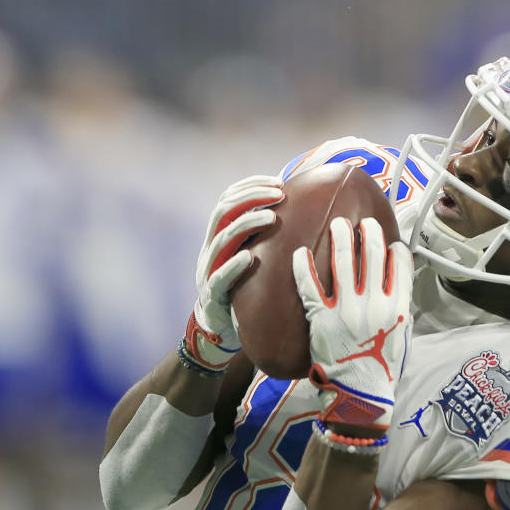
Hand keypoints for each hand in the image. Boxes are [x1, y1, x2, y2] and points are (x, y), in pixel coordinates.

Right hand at [185, 175, 283, 370]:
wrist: (220, 327)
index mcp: (219, 235)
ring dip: (247, 224)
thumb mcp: (252, 256)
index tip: (279, 182)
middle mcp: (211, 247)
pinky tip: (250, 258)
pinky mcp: (211, 294)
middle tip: (279, 194)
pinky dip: (233, 265)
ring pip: (221, 239)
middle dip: (251, 197)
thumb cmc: (244, 287)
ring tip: (271, 218)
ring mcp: (208, 269)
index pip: (229, 198)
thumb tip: (302, 211)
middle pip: (224, 210)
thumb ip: (265, 236)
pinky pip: (219, 277)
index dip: (251, 186)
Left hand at [293, 217, 413, 430]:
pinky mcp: (322, 318)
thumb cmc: (382, 367)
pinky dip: (303, 267)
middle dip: (368, 232)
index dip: (394, 248)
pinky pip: (310, 286)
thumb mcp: (401, 336)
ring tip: (337, 224)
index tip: (389, 241)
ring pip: (343, 262)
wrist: (359, 395)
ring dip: (340, 237)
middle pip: (373, 255)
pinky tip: (300, 253)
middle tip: (362, 222)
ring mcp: (347, 310)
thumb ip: (398, 307)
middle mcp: (374, 304)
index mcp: (397, 307)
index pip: (400, 264)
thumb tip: (396, 282)